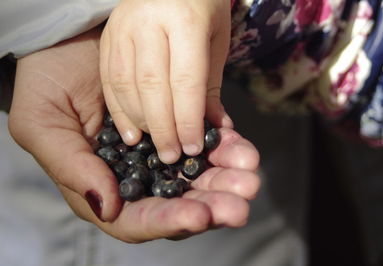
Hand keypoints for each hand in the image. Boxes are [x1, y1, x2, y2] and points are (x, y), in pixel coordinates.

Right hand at [8, 26, 259, 242]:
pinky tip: (238, 142)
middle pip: (178, 204)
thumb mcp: (41, 123)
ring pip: (198, 177)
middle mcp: (136, 177)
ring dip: (225, 175)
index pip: (138, 219)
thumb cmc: (47, 83)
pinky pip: (205, 144)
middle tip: (242, 195)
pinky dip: (224, 145)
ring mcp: (159, 154)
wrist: (70, 44)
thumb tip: (109, 207)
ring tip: (248, 166)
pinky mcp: (177, 129)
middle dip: (213, 202)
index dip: (169, 220)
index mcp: (102, 186)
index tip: (199, 214)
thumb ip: (71, 167)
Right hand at [100, 0, 232, 163]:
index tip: (192, 147)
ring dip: (140, 122)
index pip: (186, 80)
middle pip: (153, 86)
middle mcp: (149, 21)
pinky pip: (110, 80)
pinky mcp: (108, 36)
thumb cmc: (203, 6)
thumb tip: (217, 128)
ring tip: (153, 145)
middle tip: (172, 155)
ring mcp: (123, 27)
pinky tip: (130, 132)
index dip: (188, 119)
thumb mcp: (217, 40)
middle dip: (163, 127)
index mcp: (185, 19)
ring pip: (126, 85)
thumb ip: (211, 85)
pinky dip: (119, 110)